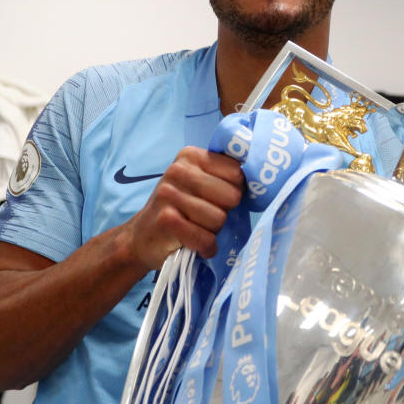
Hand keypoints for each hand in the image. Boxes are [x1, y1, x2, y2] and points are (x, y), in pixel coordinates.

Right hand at [127, 146, 243, 268]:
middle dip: (224, 213)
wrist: (141, 237)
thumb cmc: (179, 209)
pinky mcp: (166, 219)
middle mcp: (178, 170)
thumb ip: (223, 176)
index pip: (237, 172)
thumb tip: (262, 178)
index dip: (235, 191)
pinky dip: (206, 248)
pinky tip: (196, 245)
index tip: (220, 200)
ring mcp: (169, 194)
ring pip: (219, 219)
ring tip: (197, 229)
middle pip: (232, 196)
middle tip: (206, 217)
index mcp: (191, 155)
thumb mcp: (198, 183)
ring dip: (213, 231)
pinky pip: (206, 239)